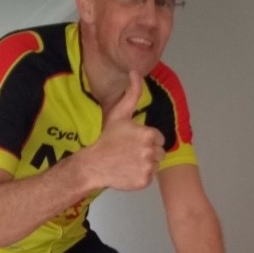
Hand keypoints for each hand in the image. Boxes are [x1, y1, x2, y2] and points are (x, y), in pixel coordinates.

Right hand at [86, 71, 164, 190]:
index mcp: (149, 134)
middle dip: (148, 152)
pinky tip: (128, 171)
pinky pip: (149, 177)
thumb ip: (132, 93)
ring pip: (155, 165)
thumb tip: (135, 71)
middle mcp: (151, 150)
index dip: (147, 140)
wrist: (94, 164)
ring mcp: (148, 167)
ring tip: (129, 162)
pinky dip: (141, 176)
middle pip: (159, 153)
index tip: (132, 142)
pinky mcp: (144, 181)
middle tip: (130, 152)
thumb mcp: (119, 113)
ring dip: (145, 164)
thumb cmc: (107, 138)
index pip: (158, 138)